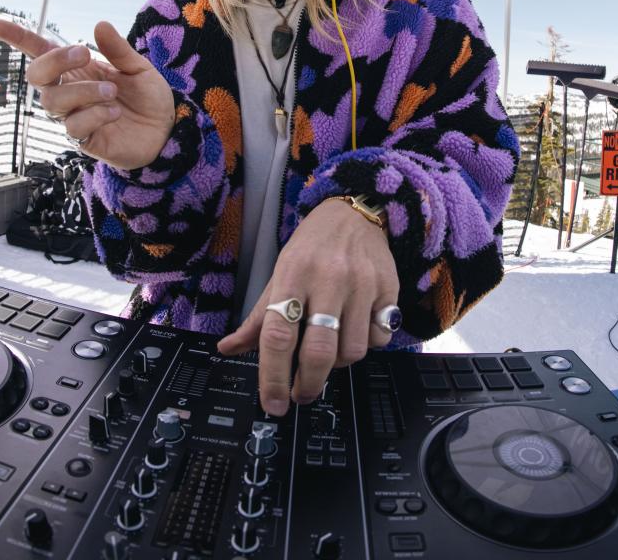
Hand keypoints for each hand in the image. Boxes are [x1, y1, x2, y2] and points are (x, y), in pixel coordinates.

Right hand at [0, 19, 175, 170]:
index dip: (18, 38)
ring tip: (112, 92)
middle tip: (84, 52)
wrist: (166, 130)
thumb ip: (117, 50)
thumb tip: (99, 25)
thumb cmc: (147, 97)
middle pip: (36, 76)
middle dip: (55, 61)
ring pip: (53, 102)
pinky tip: (114, 112)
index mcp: (78, 70)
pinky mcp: (83, 139)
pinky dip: (95, 114)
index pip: (41, 53)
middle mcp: (69, 92)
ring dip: (83, 91)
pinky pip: (73, 126)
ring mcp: (73, 116)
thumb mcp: (137, 68)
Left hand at [217, 199, 398, 415]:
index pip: (278, 335)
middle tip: (300, 393)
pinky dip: (365, 347)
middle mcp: (329, 279)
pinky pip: (379, 339)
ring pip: (351, 352)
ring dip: (336, 365)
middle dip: (307, 384)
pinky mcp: (389, 290)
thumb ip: (258, 316)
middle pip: (318, 352)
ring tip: (327, 353)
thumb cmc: (313, 247)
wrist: (355, 213)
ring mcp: (362, 285)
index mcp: (293, 274)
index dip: (273, 377)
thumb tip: (228, 349)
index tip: (273, 403)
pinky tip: (354, 332)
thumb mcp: (280, 272)